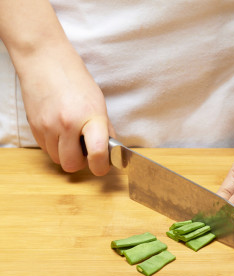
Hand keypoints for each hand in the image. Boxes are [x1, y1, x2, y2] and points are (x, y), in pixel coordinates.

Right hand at [19, 45, 114, 175]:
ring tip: (71, 136)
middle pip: (71, 165)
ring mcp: (48, 126)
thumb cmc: (75, 79)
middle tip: (84, 150)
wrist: (45, 61)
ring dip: (65, 153)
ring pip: (57, 159)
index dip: (101, 166)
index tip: (102, 166)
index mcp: (90, 117)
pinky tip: (59, 131)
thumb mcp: (98, 102)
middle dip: (79, 162)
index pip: (97, 153)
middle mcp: (67, 124)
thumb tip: (108, 149)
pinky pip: (45, 149)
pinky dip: (54, 146)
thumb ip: (104, 128)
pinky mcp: (34, 126)